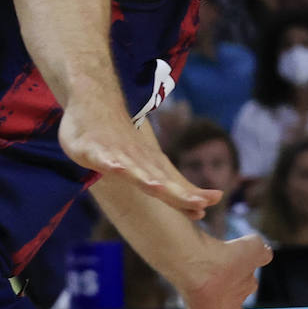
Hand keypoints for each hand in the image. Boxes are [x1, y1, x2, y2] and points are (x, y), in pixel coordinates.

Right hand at [59, 106, 219, 218]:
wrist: (95, 101)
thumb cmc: (122, 140)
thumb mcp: (145, 164)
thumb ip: (166, 186)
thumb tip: (199, 207)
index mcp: (151, 166)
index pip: (174, 185)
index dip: (190, 197)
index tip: (214, 203)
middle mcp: (138, 160)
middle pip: (160, 181)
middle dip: (179, 193)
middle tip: (201, 203)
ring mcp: (116, 154)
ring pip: (132, 169)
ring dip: (145, 178)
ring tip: (159, 187)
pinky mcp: (93, 150)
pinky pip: (102, 158)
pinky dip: (109, 162)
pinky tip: (116, 167)